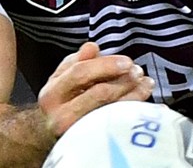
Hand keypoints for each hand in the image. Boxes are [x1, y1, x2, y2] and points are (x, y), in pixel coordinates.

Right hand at [37, 42, 154, 135]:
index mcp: (52, 94)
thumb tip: (92, 47)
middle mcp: (61, 116)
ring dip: (134, 95)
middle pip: (99, 93)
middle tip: (138, 72)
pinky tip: (145, 103)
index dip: (106, 65)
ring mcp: (77, 134)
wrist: (47, 140)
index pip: (80, 73)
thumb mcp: (61, 81)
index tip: (127, 61)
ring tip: (145, 84)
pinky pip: (118, 126)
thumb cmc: (60, 105)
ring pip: (112, 111)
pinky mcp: (92, 146)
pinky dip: (134, 112)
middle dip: (124, 80)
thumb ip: (76, 62)